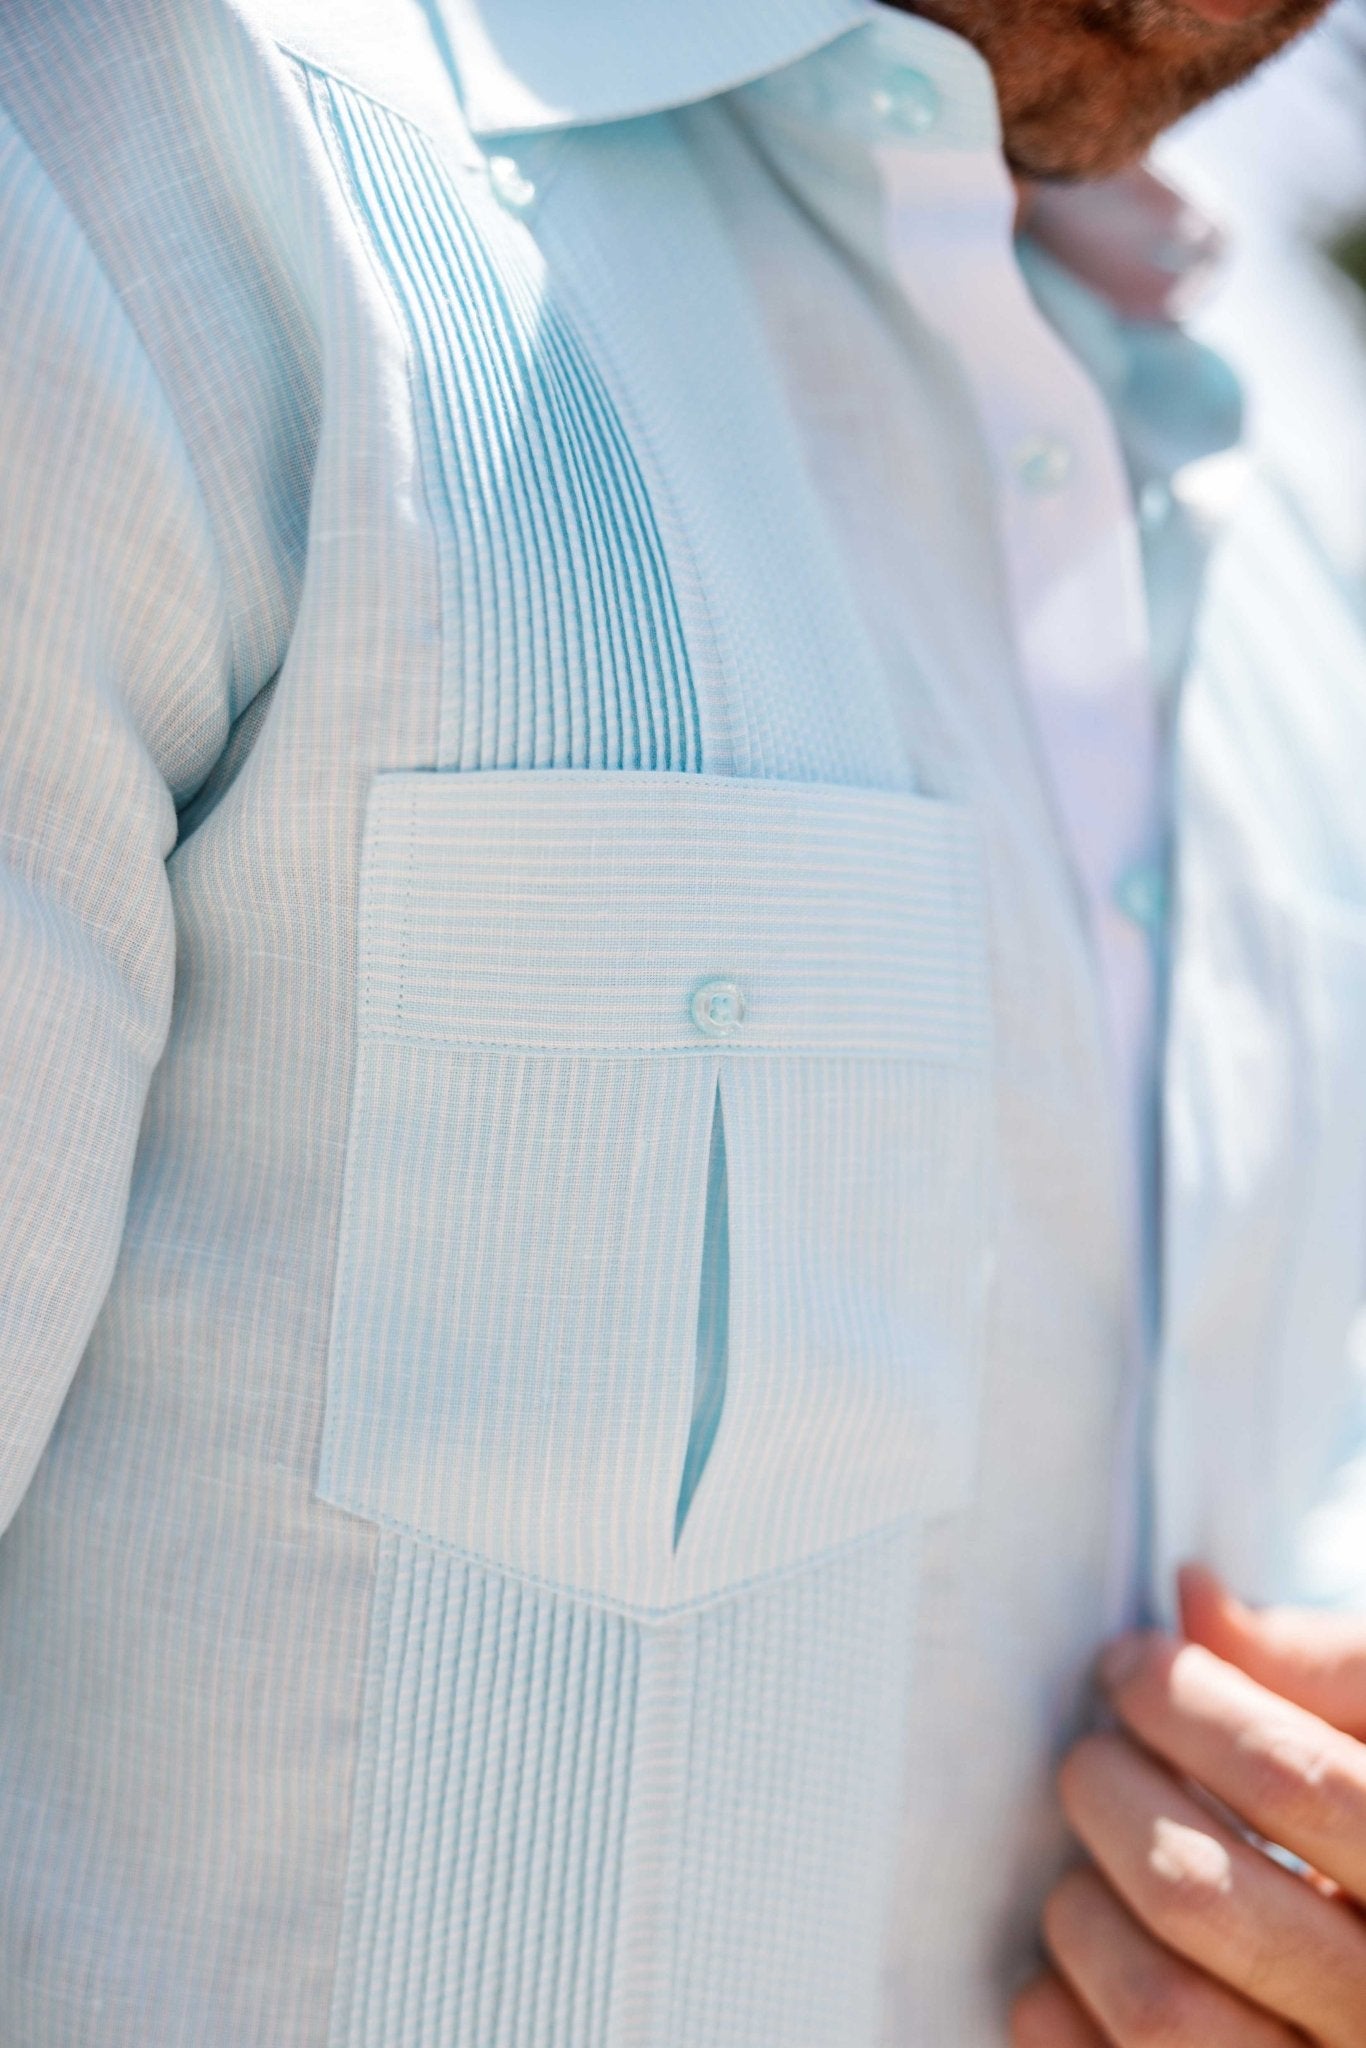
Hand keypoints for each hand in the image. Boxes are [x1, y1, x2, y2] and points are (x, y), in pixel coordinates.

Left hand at [1012, 1565, 1365, 2045]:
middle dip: (1108, 1791)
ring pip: (1154, 2004)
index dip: (1183, 1702)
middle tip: (1096, 1755)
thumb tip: (1195, 1601)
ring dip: (1082, 1905)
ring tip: (1097, 1856)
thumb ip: (1322, 1669)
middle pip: (1194, 1890)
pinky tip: (1086, 1953)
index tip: (1130, 1668)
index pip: (1288, 1780)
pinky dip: (1060, 2008)